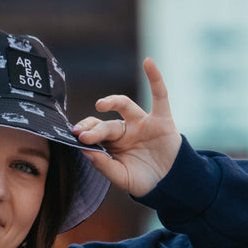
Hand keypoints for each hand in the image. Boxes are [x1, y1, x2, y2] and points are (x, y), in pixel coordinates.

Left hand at [72, 58, 181, 196]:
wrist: (172, 185)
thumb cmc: (144, 182)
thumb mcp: (121, 177)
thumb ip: (104, 166)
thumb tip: (85, 151)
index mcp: (112, 145)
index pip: (94, 133)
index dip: (85, 133)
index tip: (75, 136)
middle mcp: (125, 131)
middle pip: (106, 125)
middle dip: (95, 130)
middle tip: (83, 135)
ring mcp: (142, 123)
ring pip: (125, 106)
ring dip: (112, 101)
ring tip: (100, 104)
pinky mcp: (162, 120)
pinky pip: (160, 96)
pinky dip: (156, 78)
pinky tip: (148, 62)